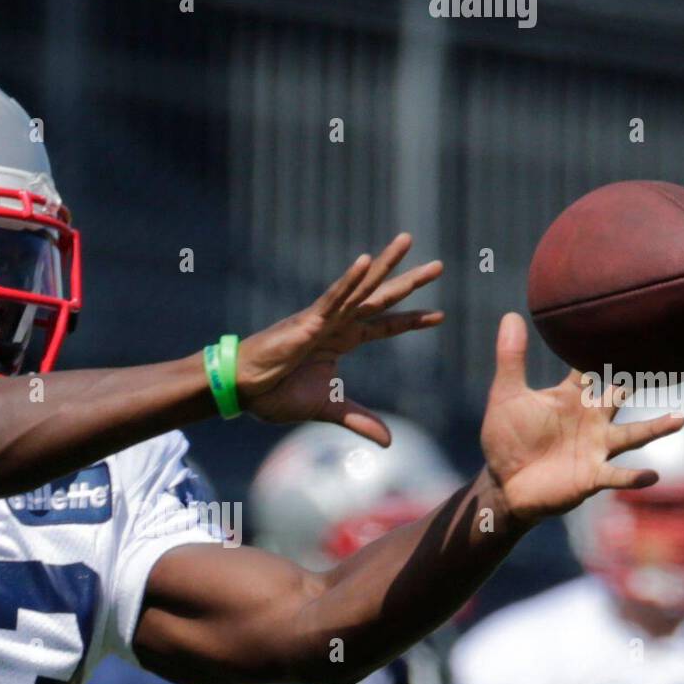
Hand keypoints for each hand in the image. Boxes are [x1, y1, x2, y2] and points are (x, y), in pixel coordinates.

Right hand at [236, 233, 442, 443]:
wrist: (243, 390)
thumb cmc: (276, 394)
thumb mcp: (329, 409)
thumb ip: (360, 420)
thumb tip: (390, 442)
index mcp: (341, 341)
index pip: (384, 326)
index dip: (410, 322)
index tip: (440, 316)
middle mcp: (337, 324)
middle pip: (381, 299)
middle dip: (410, 283)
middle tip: (439, 267)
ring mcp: (323, 319)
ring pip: (361, 288)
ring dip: (384, 265)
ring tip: (407, 241)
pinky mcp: (307, 322)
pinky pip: (333, 298)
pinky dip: (349, 280)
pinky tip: (365, 261)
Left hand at [479, 313, 683, 524]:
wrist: (504, 483)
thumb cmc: (508, 438)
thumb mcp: (506, 396)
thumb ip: (511, 358)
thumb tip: (511, 315)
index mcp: (573, 397)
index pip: (594, 367)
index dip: (608, 347)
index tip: (633, 323)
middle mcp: (592, 420)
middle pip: (621, 395)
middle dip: (639, 380)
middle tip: (669, 360)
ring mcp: (596, 448)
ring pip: (632, 435)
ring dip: (655, 429)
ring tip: (680, 419)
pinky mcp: (591, 476)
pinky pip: (616, 476)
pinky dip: (633, 477)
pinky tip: (652, 475)